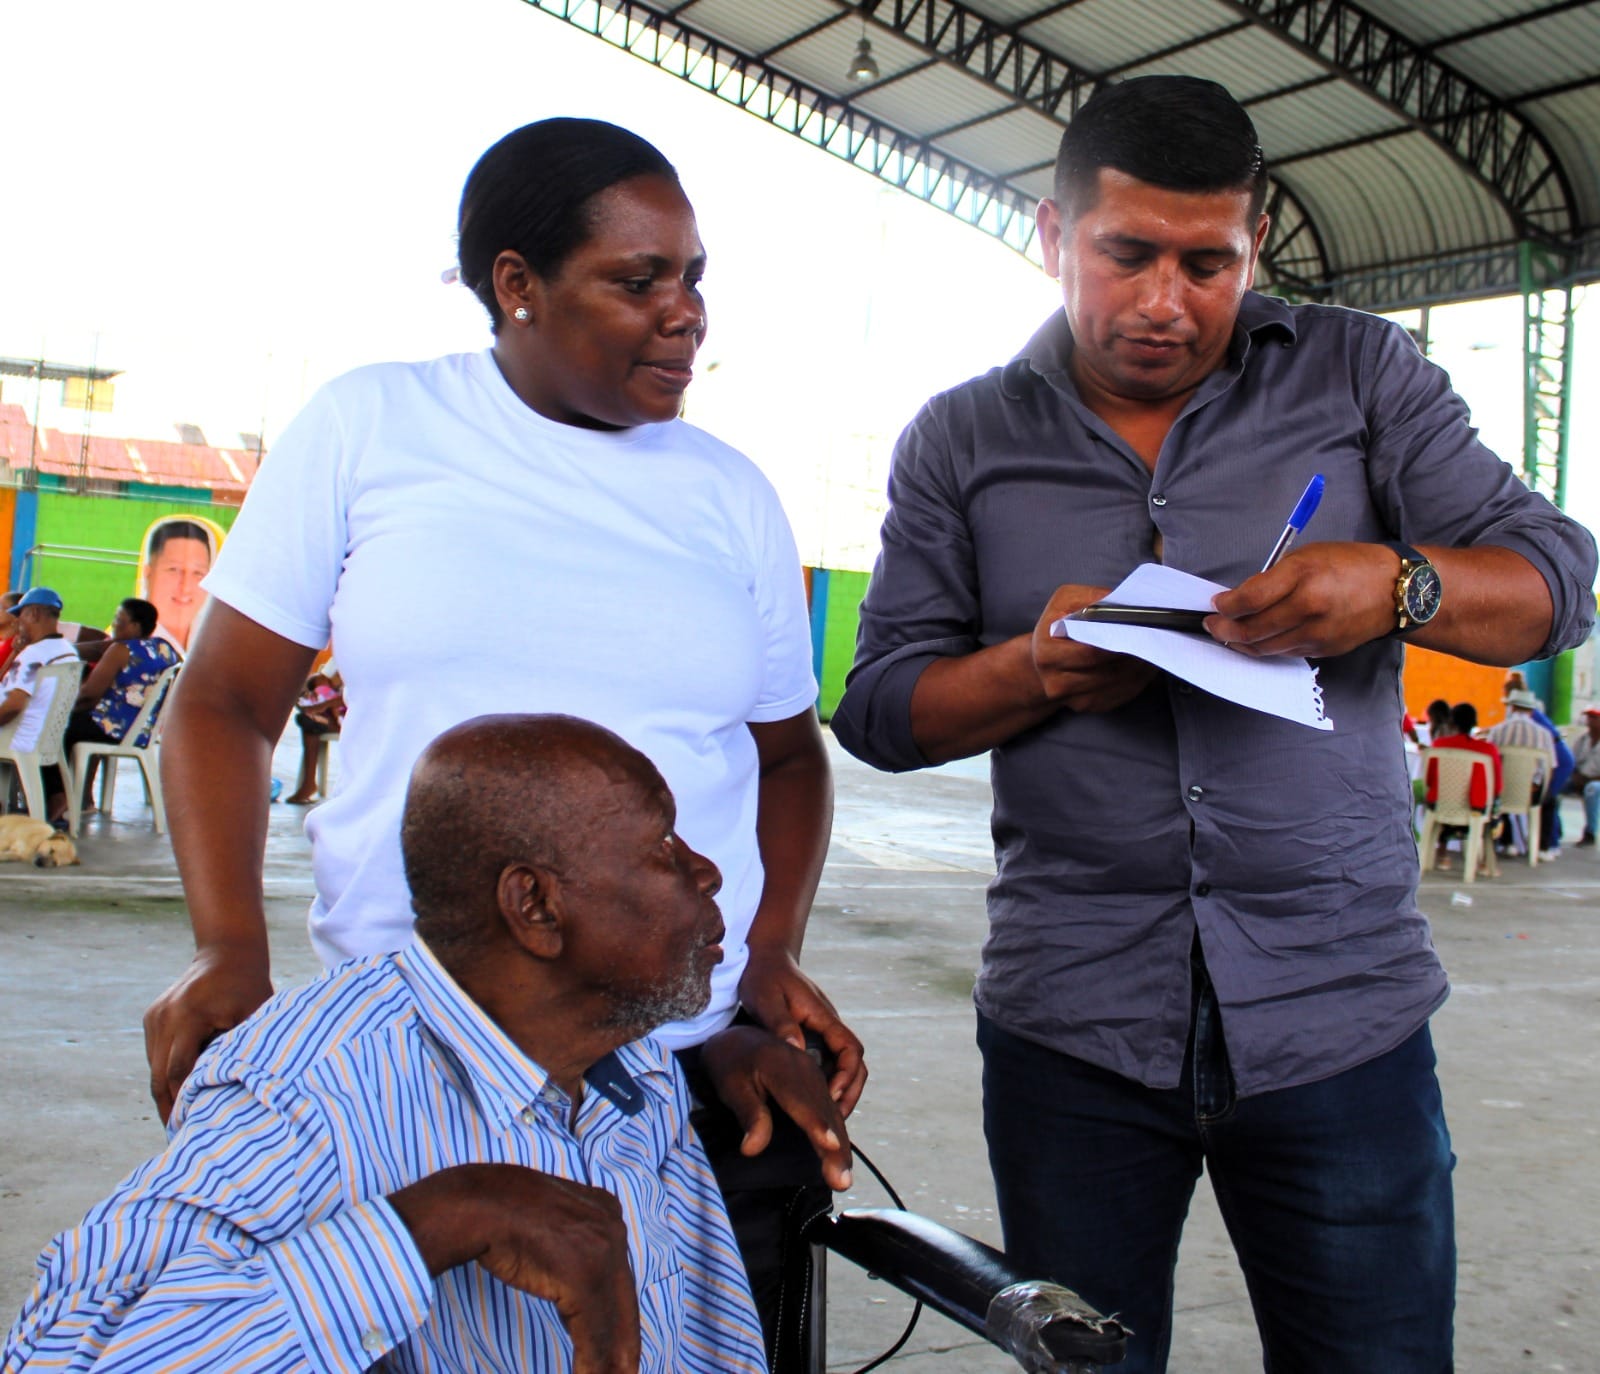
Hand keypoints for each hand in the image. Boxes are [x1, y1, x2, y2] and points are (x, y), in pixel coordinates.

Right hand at [143, 943, 273, 1123]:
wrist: (227, 951)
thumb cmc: (251, 986)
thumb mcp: (255, 1016)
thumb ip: (242, 1051)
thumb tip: (239, 1092)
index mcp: (189, 1016)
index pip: (180, 1071)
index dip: (184, 1102)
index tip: (191, 1129)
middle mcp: (165, 1017)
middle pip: (160, 1075)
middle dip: (169, 1107)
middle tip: (179, 1138)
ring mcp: (154, 1016)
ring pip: (155, 1067)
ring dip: (166, 1093)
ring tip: (180, 1122)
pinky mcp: (152, 1017)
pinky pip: (156, 1054)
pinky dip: (166, 1074)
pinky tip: (179, 1094)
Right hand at [389, 1164, 638, 1373]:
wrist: (474, 1205)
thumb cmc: (498, 1215)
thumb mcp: (548, 1226)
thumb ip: (568, 1244)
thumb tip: (569, 1277)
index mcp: (606, 1211)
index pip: (619, 1280)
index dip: (618, 1321)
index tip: (620, 1353)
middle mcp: (612, 1227)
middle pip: (624, 1304)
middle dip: (623, 1347)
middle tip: (623, 1373)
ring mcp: (602, 1251)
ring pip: (614, 1324)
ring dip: (609, 1363)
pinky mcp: (584, 1277)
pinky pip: (596, 1334)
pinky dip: (594, 1364)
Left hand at [699, 1026, 853, 1190]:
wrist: (739, 1038)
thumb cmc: (731, 1063)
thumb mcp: (731, 1085)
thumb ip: (748, 1114)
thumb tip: (751, 1149)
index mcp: (781, 1065)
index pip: (802, 1099)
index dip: (816, 1123)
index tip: (829, 1144)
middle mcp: (804, 1068)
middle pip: (824, 1110)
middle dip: (835, 1146)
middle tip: (841, 1182)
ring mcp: (814, 1075)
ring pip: (832, 1112)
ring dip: (840, 1146)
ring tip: (843, 1180)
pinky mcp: (816, 1083)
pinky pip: (831, 1109)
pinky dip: (838, 1134)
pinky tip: (839, 1159)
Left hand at [739, 944, 866, 1114]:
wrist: (764, 957)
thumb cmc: (763, 976)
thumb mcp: (765, 997)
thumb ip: (780, 1022)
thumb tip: (797, 1050)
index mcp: (822, 1016)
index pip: (850, 1049)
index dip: (846, 1076)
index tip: (830, 1097)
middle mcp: (828, 1025)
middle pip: (855, 1062)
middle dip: (850, 1091)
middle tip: (834, 1121)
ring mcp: (822, 1031)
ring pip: (844, 1065)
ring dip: (841, 1090)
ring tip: (825, 1118)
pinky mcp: (812, 1035)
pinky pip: (828, 1063)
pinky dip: (827, 1083)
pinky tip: (810, 1101)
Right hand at [1032, 584, 1160, 712]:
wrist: (1043, 661)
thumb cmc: (1057, 627)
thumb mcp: (1065, 601)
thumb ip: (1092, 598)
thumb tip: (1124, 601)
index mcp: (1047, 652)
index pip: (1091, 652)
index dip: (1118, 642)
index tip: (1139, 630)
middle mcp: (1055, 681)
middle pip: (1108, 671)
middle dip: (1133, 656)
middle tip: (1153, 641)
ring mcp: (1072, 698)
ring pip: (1118, 684)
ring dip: (1140, 669)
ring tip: (1152, 650)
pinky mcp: (1087, 706)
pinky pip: (1120, 695)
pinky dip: (1137, 680)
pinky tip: (1143, 666)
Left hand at [1207, 543, 1397, 658]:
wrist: (1395, 590)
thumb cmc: (1349, 565)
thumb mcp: (1306, 556)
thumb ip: (1272, 579)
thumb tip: (1240, 599)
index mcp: (1302, 576)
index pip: (1249, 599)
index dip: (1225, 606)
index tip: (1216, 604)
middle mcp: (1309, 607)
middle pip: (1252, 630)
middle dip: (1224, 630)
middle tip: (1212, 625)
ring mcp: (1317, 633)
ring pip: (1265, 648)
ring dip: (1240, 644)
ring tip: (1228, 635)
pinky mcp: (1323, 649)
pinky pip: (1284, 652)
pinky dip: (1265, 647)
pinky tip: (1256, 639)